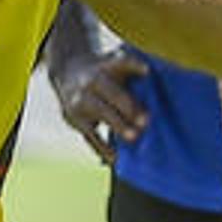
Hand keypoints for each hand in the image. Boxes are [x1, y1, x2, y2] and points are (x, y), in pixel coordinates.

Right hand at [48, 39, 149, 156]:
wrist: (68, 73)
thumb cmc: (104, 72)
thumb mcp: (115, 63)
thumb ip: (133, 70)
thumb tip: (152, 79)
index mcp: (105, 67)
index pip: (121, 62)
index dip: (133, 65)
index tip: (147, 71)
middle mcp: (91, 82)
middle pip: (112, 93)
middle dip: (129, 107)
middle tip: (146, 121)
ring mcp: (81, 101)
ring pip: (101, 112)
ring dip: (118, 125)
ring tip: (134, 137)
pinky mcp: (75, 119)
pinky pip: (90, 135)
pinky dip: (102, 148)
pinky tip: (115, 159)